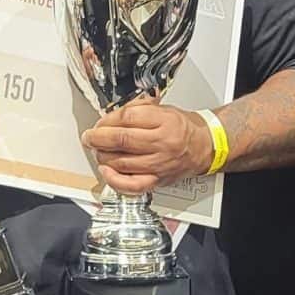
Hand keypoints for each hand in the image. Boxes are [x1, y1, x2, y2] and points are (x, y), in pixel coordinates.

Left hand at [81, 95, 212, 193]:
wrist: (205, 146)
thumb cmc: (182, 127)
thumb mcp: (162, 108)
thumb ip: (136, 109)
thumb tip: (109, 117)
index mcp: (163, 120)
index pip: (127, 117)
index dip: (107, 120)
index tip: (99, 122)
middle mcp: (162, 142)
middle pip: (122, 140)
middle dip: (98, 138)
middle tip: (89, 137)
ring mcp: (159, 164)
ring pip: (122, 162)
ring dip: (103, 156)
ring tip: (97, 150)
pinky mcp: (158, 180)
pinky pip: (132, 185)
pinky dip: (114, 180)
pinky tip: (106, 171)